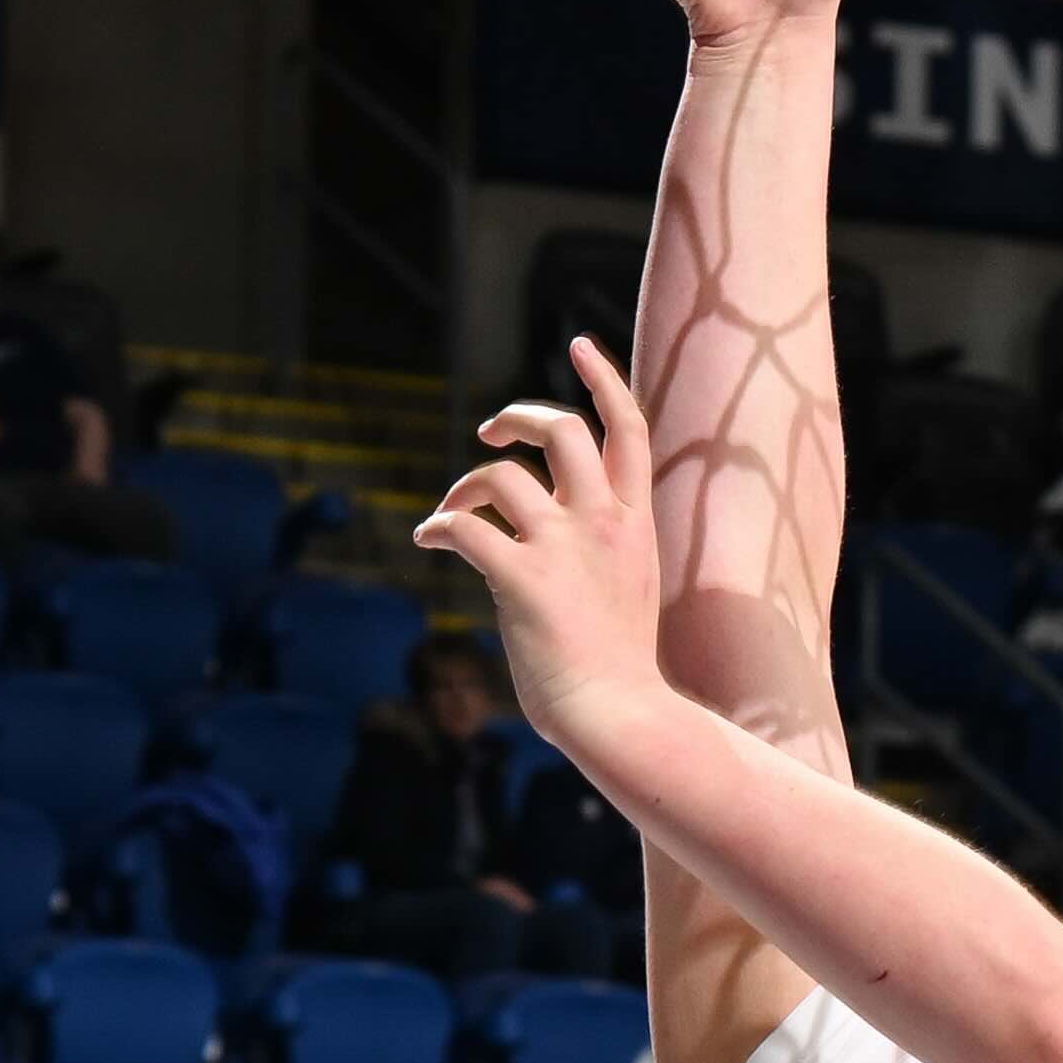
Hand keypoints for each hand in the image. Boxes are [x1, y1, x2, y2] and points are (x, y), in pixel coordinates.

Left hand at [417, 344, 674, 777]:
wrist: (620, 717)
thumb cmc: (621, 672)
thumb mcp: (630, 591)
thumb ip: (601, 549)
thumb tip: (541, 533)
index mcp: (635, 524)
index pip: (630, 428)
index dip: (604, 378)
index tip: (578, 345)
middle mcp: (603, 523)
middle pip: (560, 429)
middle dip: (516, 416)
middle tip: (489, 435)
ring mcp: (564, 548)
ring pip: (502, 475)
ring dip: (465, 484)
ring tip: (452, 509)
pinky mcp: (522, 579)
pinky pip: (464, 528)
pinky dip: (437, 526)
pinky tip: (427, 541)